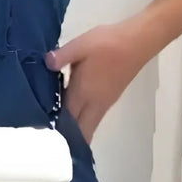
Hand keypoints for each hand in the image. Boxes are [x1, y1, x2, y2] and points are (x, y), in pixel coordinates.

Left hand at [44, 19, 149, 144]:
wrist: (137, 43)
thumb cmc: (107, 44)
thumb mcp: (80, 45)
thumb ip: (61, 56)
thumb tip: (46, 63)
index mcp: (83, 93)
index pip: (67, 119)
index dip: (55, 129)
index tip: (43, 134)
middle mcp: (94, 103)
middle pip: (82, 130)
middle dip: (69, 138)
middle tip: (52, 137)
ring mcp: (105, 103)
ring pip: (89, 126)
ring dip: (78, 130)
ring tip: (60, 128)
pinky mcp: (111, 98)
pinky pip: (94, 117)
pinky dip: (84, 121)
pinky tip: (74, 110)